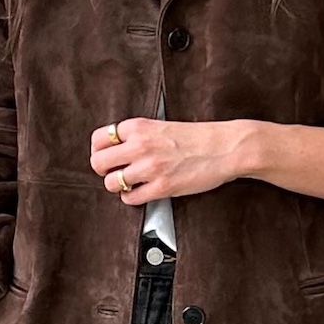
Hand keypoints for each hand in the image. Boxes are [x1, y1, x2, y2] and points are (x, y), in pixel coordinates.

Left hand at [88, 117, 254, 205]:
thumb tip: (115, 149)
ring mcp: (150, 168)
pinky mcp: (161, 187)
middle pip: (98, 163)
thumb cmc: (197, 137)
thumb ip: (138, 135)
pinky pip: (130, 198)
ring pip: (111, 183)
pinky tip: (142, 191)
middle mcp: (140, 146)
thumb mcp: (161, 125)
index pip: (99, 139)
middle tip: (115, 172)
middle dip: (104, 170)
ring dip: (118, 185)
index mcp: (139, 126)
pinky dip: (132, 197)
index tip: (106, 156)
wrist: (224, 147)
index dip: (99, 151)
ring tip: (132, 182)